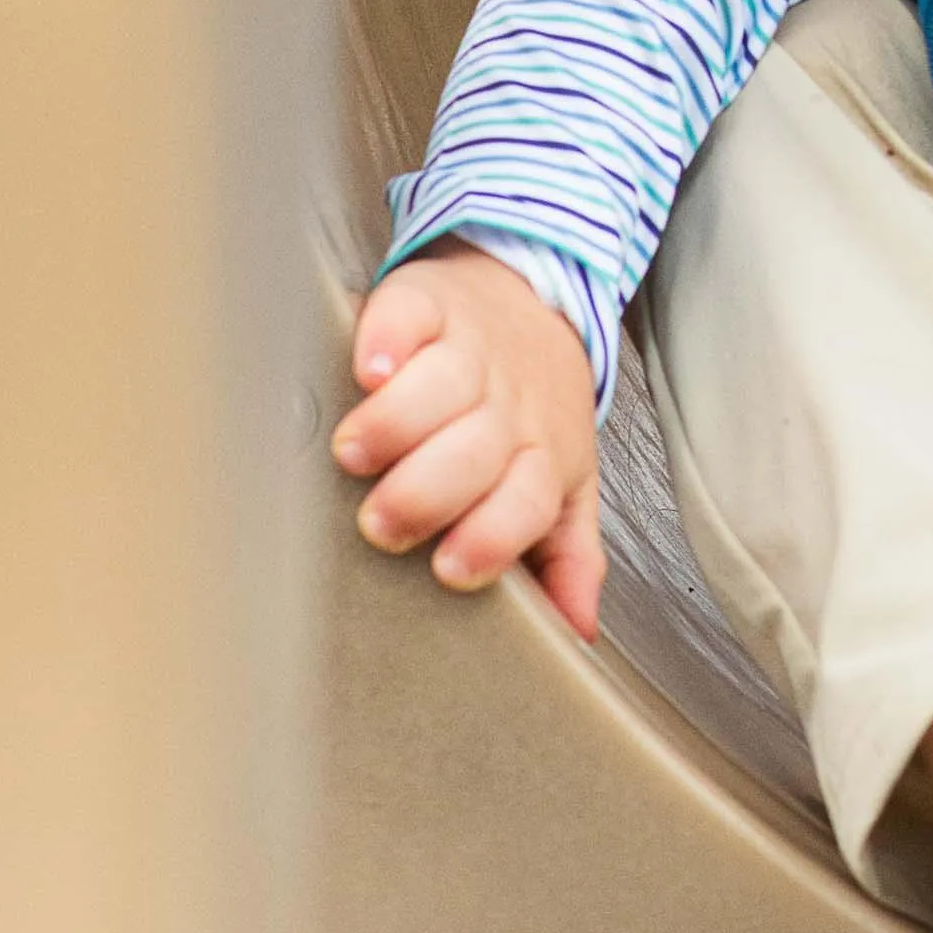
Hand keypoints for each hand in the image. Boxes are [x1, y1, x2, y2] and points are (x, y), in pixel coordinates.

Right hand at [334, 241, 603, 637]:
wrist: (530, 298)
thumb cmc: (532, 407)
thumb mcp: (563, 484)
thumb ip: (567, 558)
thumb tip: (576, 634)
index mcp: (541, 456)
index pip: (528, 502)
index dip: (493, 538)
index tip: (449, 570)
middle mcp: (507, 406)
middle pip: (479, 451)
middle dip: (428, 492)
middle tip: (382, 523)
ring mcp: (469, 351)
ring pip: (442, 385)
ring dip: (396, 423)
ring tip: (356, 454)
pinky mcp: (427, 304)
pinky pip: (410, 316)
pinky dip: (387, 339)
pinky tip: (369, 369)